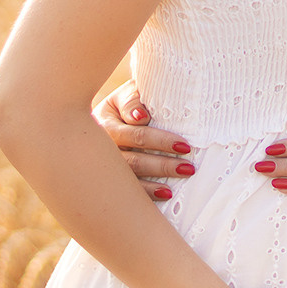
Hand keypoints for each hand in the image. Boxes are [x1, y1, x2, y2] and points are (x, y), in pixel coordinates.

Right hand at [95, 79, 192, 200]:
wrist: (98, 118)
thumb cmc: (124, 103)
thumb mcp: (125, 93)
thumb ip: (133, 99)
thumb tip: (141, 116)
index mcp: (104, 123)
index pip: (134, 133)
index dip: (158, 140)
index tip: (184, 146)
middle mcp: (101, 148)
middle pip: (133, 159)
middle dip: (163, 163)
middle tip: (189, 166)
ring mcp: (104, 166)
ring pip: (131, 176)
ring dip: (157, 178)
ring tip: (183, 174)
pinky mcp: (110, 178)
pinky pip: (127, 190)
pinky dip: (148, 193)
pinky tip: (166, 194)